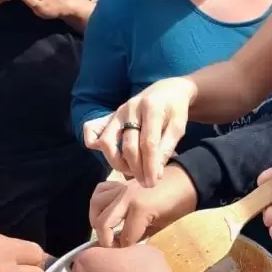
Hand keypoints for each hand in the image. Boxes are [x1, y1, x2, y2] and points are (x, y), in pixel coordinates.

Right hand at [83, 77, 197, 185]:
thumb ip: (167, 148)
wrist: (167, 90)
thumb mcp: (179, 126)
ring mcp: (117, 112)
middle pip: (128, 146)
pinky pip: (92, 129)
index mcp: (151, 108)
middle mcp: (130, 109)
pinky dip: (95, 144)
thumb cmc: (175, 109)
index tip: (153, 182)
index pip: (148, 143)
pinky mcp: (109, 115)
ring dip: (117, 163)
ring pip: (107, 142)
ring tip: (133, 172)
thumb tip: (156, 173)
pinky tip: (112, 155)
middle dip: (137, 169)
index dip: (150, 166)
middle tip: (146, 182)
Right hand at [89, 166, 197, 246]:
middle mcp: (126, 197)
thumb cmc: (180, 205)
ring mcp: (122, 188)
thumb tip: (125, 244)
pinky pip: (102, 190)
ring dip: (98, 220)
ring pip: (96, 204)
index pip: (124, 237)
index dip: (124, 249)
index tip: (127, 255)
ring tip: (106, 230)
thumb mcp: (162, 225)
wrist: (187, 181)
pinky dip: (100, 202)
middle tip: (114, 247)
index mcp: (140, 209)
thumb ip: (140, 234)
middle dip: (105, 239)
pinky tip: (106, 211)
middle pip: (103, 222)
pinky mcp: (121, 183)